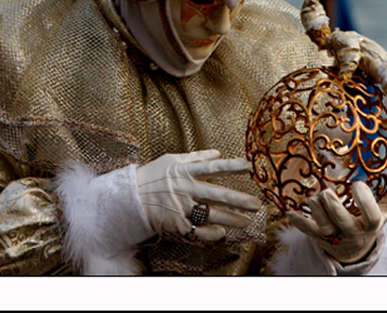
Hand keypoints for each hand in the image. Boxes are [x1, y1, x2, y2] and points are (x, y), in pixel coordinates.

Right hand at [136, 149, 259, 241]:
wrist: (129, 198)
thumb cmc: (152, 176)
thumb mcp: (172, 159)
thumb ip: (196, 157)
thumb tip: (218, 152)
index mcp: (185, 171)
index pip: (214, 168)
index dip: (232, 166)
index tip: (249, 166)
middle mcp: (186, 189)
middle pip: (217, 194)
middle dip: (238, 199)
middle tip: (257, 203)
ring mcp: (181, 207)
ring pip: (211, 214)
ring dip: (231, 219)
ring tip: (247, 221)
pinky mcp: (176, 223)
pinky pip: (197, 230)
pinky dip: (210, 233)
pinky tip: (222, 233)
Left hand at [286, 173, 386, 264]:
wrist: (356, 248)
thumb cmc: (371, 220)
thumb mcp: (386, 209)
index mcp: (371, 224)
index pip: (371, 217)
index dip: (365, 202)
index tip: (357, 184)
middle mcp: (353, 233)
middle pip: (343, 224)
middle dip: (335, 209)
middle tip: (327, 193)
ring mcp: (336, 237)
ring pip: (324, 228)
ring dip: (316, 213)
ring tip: (311, 198)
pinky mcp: (320, 238)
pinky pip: (308, 232)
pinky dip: (299, 222)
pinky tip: (290, 212)